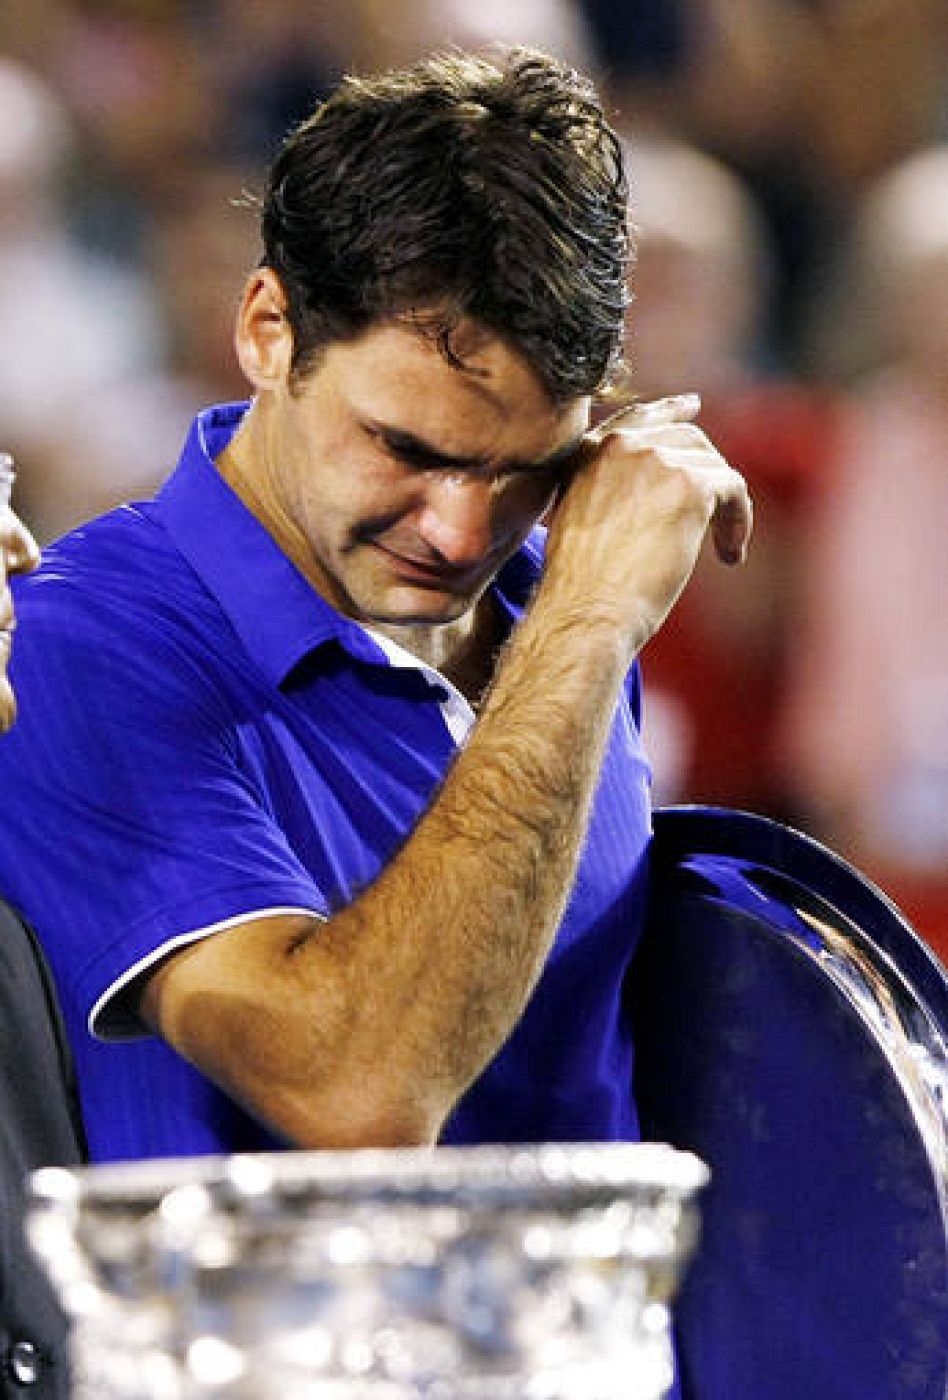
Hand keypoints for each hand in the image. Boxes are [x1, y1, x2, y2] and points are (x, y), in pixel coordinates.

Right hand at [543, 393, 752, 655]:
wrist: (588, 610)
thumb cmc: (582, 589)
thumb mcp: (581, 523)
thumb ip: (609, 492)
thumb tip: (659, 493)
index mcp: (587, 452)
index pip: (638, 418)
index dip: (669, 410)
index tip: (693, 406)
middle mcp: (619, 445)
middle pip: (687, 439)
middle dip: (708, 472)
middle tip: (723, 507)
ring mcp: (655, 459)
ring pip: (714, 467)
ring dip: (725, 508)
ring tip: (723, 549)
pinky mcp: (690, 483)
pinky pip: (734, 488)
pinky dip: (739, 521)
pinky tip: (730, 554)